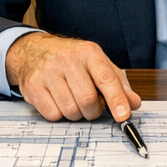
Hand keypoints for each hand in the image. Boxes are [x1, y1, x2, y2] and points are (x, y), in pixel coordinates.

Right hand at [6, 32, 141, 121]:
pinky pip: (52, 114)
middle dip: (93, 111)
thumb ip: (118, 84)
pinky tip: (57, 101)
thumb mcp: (97, 64)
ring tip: (72, 100)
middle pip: (87, 100)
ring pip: (70, 110)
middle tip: (91, 106)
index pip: (106, 79)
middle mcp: (67, 59)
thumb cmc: (71, 59)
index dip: (117, 100)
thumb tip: (133, 103)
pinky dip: (59, 114)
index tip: (123, 116)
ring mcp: (48, 71)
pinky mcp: (32, 85)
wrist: (33, 50)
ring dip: (76, 114)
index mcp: (89, 52)